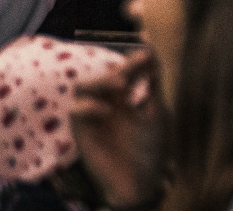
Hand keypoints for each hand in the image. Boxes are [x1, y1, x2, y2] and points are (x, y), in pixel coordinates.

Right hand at [70, 49, 166, 209]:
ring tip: (121, 86)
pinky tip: (107, 112)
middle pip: (102, 74)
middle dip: (116, 69)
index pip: (124, 69)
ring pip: (83, 85)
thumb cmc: (151, 148)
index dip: (132, 59)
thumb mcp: (157, 111)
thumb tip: (151, 49)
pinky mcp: (82, 131)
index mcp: (126, 96)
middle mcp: (107, 102)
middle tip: (130, 74)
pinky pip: (75, 110)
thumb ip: (153, 82)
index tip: (145, 53)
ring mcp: (93, 115)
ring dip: (100, 81)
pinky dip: (89, 106)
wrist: (140, 183)